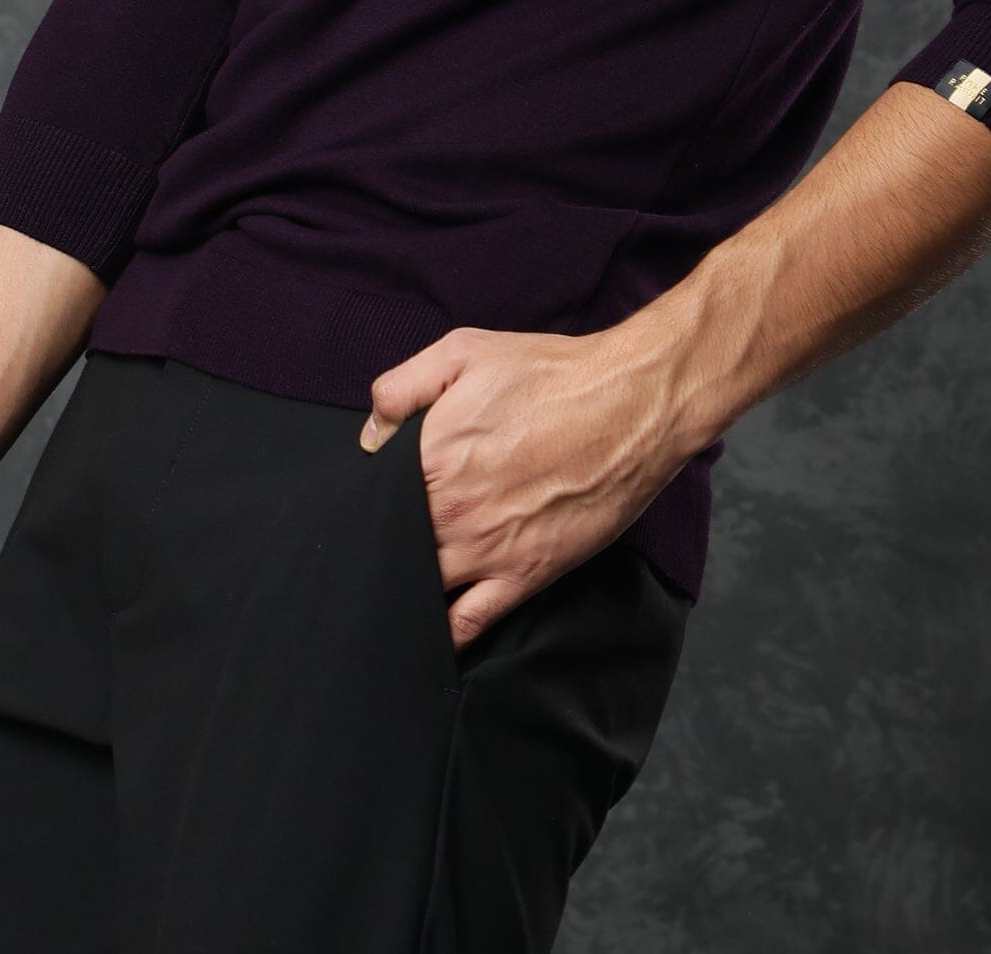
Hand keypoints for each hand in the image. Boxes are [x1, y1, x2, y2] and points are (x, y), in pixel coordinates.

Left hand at [359, 322, 699, 651]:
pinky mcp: (525, 575)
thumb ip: (402, 388)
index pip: (372, 496)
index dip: (364, 500)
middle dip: (380, 545)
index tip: (362, 502)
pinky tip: (429, 634)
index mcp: (430, 455)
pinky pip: (469, 623)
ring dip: (404, 587)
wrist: (628, 406)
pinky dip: (444, 637)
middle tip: (369, 546)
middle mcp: (452, 510)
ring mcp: (487, 549)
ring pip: (422, 586)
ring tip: (391, 588)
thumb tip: (370, 436)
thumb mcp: (464, 352)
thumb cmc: (551, 375)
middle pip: (392, 544)